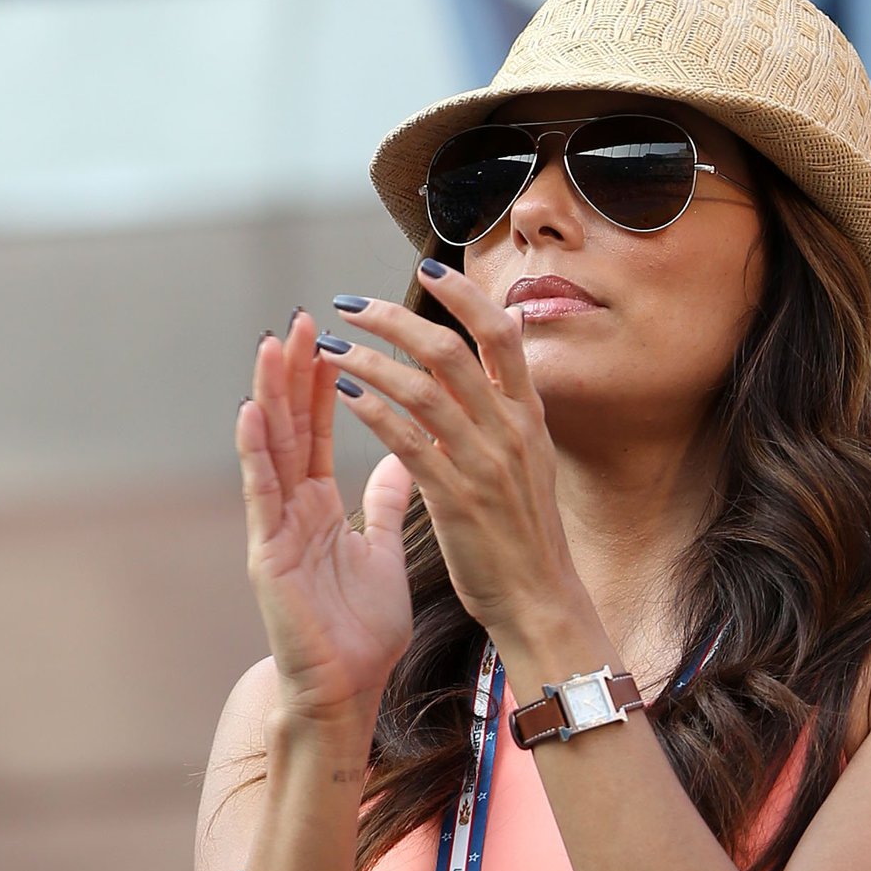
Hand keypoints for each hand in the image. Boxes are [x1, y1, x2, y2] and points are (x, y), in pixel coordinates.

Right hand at [237, 314, 415, 748]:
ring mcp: (274, 530)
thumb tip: (399, 463)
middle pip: (289, 428)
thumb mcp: (382, 555)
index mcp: (319, 509)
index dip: (322, 384)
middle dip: (293, 373)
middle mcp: (291, 511)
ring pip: (268, 450)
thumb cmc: (362, 634)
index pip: (317, 432)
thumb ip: (383, 507)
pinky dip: (254, 453)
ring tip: (270, 346)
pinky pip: (260, 495)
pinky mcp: (266, 555)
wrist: (347, 691)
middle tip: (298, 320)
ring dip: (268, 397)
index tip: (329, 336)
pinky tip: (250, 412)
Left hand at [323, 267, 600, 667]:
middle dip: (394, 318)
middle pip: (449, 350)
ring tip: (329, 348)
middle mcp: (510, 432)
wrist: (540, 601)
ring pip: (421, 389)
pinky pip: (409, 441)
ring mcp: (485, 465)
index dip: (463, 296)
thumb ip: (509, 405)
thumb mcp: (532, 461)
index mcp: (528, 418)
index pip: (500, 334)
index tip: (425, 270)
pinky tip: (344, 395)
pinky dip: (373, 411)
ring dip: (369, 360)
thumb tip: (503, 340)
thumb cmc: (527, 536)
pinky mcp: (457, 499)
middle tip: (350, 304)